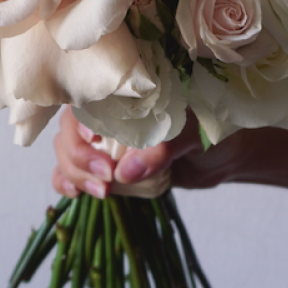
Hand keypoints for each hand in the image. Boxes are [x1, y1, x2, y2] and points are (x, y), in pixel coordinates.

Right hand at [51, 106, 245, 198]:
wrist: (221, 157)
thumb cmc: (210, 134)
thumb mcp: (193, 136)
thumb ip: (162, 150)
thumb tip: (125, 172)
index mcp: (127, 94)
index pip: (88, 98)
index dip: (80, 118)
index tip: (92, 138)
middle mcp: (108, 114)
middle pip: (69, 128)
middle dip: (80, 155)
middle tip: (107, 176)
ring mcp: (102, 140)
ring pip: (66, 151)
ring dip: (75, 172)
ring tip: (103, 191)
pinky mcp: (104, 165)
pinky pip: (70, 171)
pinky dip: (66, 182)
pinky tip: (76, 194)